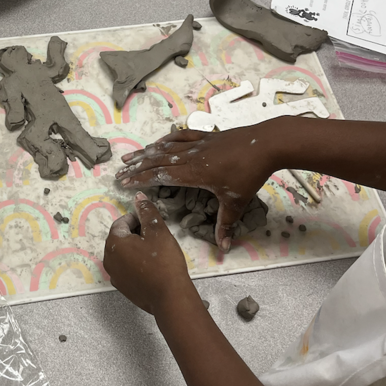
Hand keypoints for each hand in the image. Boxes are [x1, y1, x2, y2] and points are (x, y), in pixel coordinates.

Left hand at [103, 192, 193, 314]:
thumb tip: (138, 197)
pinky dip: (137, 263)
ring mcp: (115, 275)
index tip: (152, 222)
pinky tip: (153, 266)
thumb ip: (147, 212)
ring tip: (156, 251)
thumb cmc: (164, 262)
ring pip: (124, 254)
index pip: (122, 222)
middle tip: (156, 236)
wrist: (170, 298)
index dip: (137, 218)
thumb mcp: (158, 231)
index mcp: (114, 243)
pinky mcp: (123, 288)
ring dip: (137, 248)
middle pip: (120, 238)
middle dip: (137, 233)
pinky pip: (127, 268)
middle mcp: (108, 259)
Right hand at [116, 124, 281, 250]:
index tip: (124, 182)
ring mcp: (198, 145)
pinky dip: (166, 140)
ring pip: (165, 147)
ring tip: (130, 156)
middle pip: (157, 161)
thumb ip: (226, 224)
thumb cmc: (250, 173)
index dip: (140, 179)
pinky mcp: (206, 137)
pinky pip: (180, 137)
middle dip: (136, 167)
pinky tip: (158, 141)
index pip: (160, 175)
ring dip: (146, 152)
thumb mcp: (236, 202)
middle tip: (119, 171)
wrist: (266, 143)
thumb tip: (224, 248)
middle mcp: (191, 157)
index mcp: (194, 173)